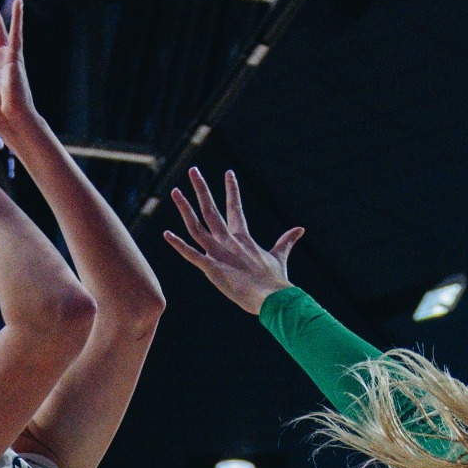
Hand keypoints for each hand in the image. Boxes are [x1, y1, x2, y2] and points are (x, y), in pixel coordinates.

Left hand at [164, 167, 303, 314]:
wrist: (272, 297)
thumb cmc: (275, 280)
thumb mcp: (279, 256)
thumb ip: (286, 241)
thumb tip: (300, 229)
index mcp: (243, 238)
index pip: (235, 208)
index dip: (232, 190)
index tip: (228, 172)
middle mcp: (228, 241)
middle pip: (211, 210)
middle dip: (201, 189)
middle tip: (193, 171)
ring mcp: (218, 254)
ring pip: (196, 227)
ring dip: (185, 209)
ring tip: (175, 191)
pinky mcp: (212, 269)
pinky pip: (191, 255)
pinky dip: (178, 245)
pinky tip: (167, 234)